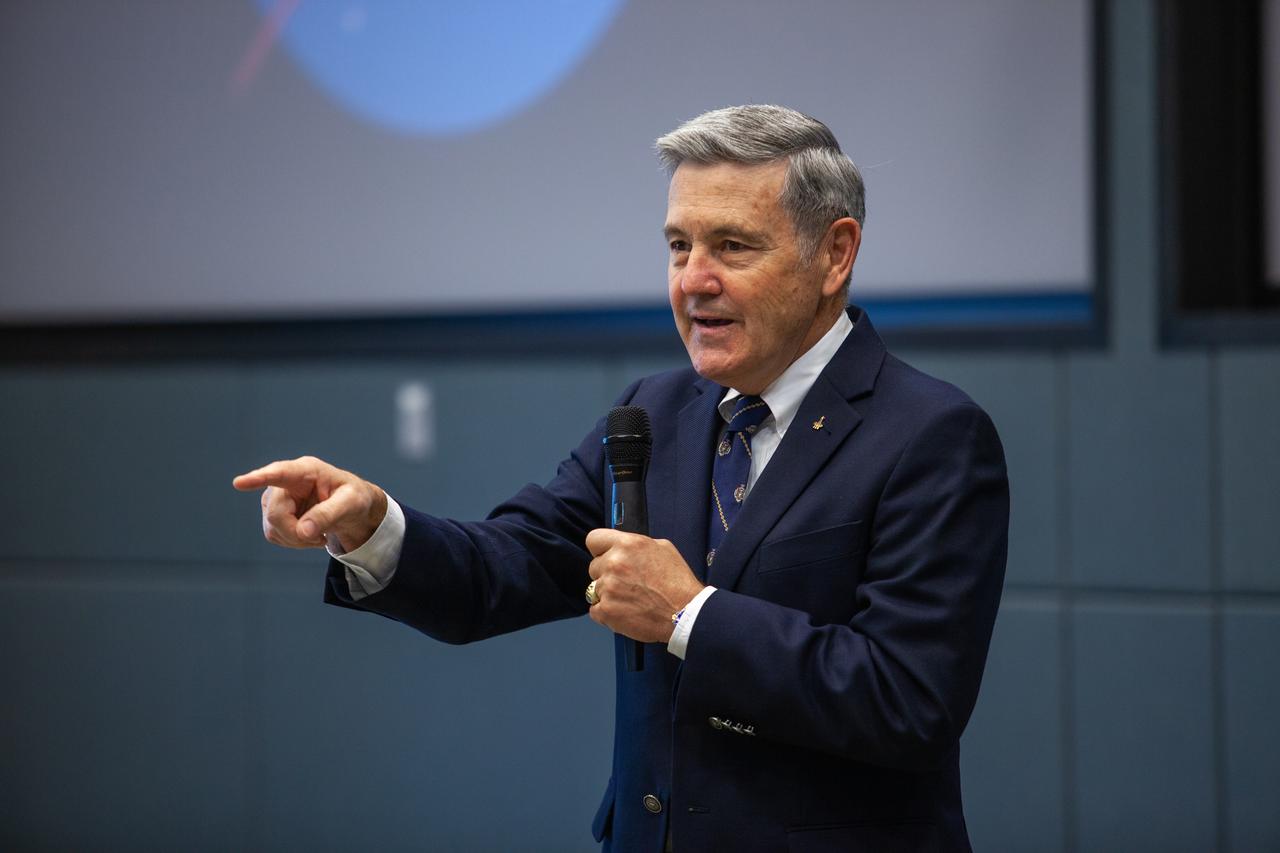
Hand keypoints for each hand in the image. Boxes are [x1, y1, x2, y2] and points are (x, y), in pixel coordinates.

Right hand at [232, 456, 386, 552]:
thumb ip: (328, 514)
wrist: (351, 509)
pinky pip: (273, 535)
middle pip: (275, 513)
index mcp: (306, 470)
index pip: (279, 473)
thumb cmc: (354, 498)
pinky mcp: (273, 514)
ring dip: (296, 539)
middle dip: (296, 531)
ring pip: (272, 527)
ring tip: (318, 534)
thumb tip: (303, 531)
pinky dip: (293, 542)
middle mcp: (286, 482)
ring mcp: (276, 498)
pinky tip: (309, 535)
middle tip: (320, 537)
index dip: (258, 478)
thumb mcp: (351, 504)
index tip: (239, 483)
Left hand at [585, 529, 704, 642]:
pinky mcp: (606, 610)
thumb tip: (624, 547)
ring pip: (594, 590)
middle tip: (627, 584)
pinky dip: (606, 613)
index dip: (599, 550)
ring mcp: (608, 588)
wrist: (686, 613)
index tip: (605, 557)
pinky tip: (625, 612)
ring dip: (608, 595)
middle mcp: (614, 563)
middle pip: (593, 567)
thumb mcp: (663, 548)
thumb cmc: (678, 583)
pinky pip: (595, 610)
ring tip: (630, 600)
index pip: (593, 539)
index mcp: (627, 544)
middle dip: (606, 574)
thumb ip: (637, 545)